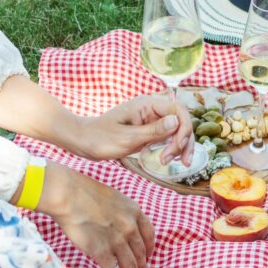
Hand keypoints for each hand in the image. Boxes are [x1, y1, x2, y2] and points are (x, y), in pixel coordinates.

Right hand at [37, 162, 154, 267]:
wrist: (69, 195)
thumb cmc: (84, 192)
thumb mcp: (113, 198)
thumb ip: (121, 212)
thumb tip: (119, 224)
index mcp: (134, 212)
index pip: (149, 235)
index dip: (149, 250)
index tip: (148, 257)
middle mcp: (130, 228)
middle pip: (141, 254)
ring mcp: (118, 241)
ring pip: (131, 267)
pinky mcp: (102, 252)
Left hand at [76, 94, 194, 164]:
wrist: (83, 141)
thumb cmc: (100, 139)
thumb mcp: (128, 138)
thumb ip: (154, 131)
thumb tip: (176, 121)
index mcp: (147, 104)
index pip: (178, 110)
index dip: (184, 128)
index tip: (177, 147)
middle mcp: (152, 110)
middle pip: (181, 121)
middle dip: (183, 141)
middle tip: (177, 161)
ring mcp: (150, 120)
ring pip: (176, 130)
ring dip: (179, 146)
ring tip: (169, 162)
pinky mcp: (148, 131)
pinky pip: (167, 137)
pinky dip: (171, 148)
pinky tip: (167, 159)